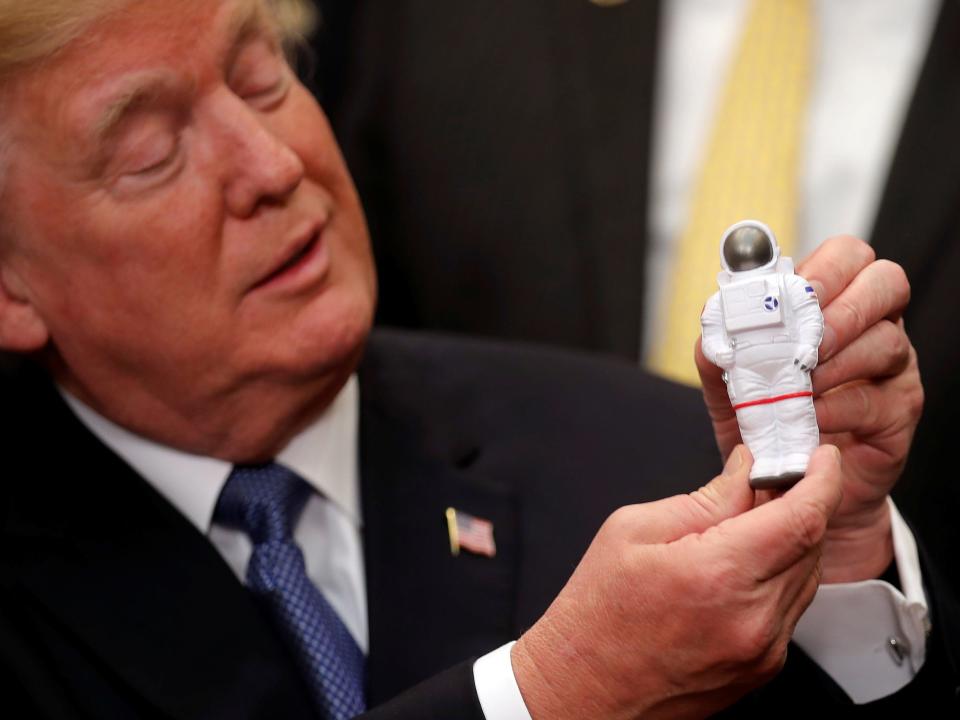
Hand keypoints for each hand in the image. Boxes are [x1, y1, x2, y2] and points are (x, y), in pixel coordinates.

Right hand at [512, 446, 842, 719]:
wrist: (582, 690)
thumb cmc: (596, 615)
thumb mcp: (631, 530)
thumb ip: (702, 500)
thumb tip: (744, 473)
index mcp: (717, 575)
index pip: (802, 518)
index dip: (822, 480)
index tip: (822, 457)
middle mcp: (751, 619)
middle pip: (811, 545)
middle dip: (801, 505)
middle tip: (771, 482)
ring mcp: (761, 651)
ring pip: (806, 578)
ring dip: (790, 543)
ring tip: (746, 526)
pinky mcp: (761, 670)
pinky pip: (789, 610)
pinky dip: (778, 579)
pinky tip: (740, 568)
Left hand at [696, 236, 921, 582]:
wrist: (788, 482)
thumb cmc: (767, 422)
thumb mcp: (730, 387)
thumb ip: (719, 355)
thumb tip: (711, 329)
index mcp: (833, 303)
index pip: (848, 257)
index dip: (826, 267)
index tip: (795, 290)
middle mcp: (873, 325)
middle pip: (886, 283)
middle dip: (842, 309)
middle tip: (806, 340)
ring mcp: (894, 367)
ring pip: (886, 342)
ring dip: (835, 362)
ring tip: (799, 386)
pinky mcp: (900, 411)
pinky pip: (876, 398)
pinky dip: (837, 407)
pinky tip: (811, 418)